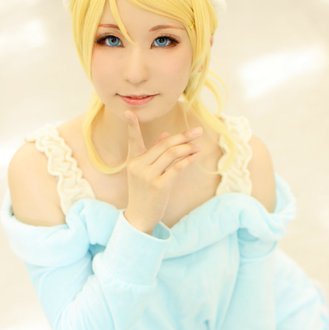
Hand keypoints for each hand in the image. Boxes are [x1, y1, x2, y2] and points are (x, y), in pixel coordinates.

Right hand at [123, 110, 201, 231]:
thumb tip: (165, 134)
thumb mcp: (146, 173)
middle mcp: (139, 166)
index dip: (131, 126)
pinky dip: (187, 160)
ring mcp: (148, 176)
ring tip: (199, 144)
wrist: (140, 217)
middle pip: (163, 145)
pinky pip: (176, 168)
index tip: (129, 112)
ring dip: (187, 147)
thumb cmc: (144, 193)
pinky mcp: (159, 186)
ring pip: (171, 154)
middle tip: (197, 130)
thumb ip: (155, 153)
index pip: (133, 140)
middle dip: (182, 137)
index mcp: (134, 161)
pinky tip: (196, 155)